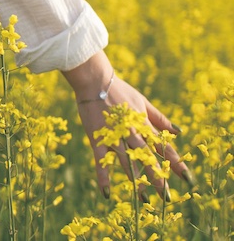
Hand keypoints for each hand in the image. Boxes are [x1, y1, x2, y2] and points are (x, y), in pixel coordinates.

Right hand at [71, 72, 192, 199]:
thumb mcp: (143, 101)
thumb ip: (160, 118)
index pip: (164, 147)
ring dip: (136, 181)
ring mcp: (115, 136)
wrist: (95, 81)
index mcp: (144, 124)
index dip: (175, 162)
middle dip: (158, 177)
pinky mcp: (98, 138)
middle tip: (166, 196)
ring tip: (144, 199)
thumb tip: (179, 131)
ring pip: (128, 162)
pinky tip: (107, 192)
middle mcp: (133, 133)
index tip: (186, 177)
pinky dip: (104, 177)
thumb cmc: (119, 89)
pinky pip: (101, 161)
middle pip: (148, 158)